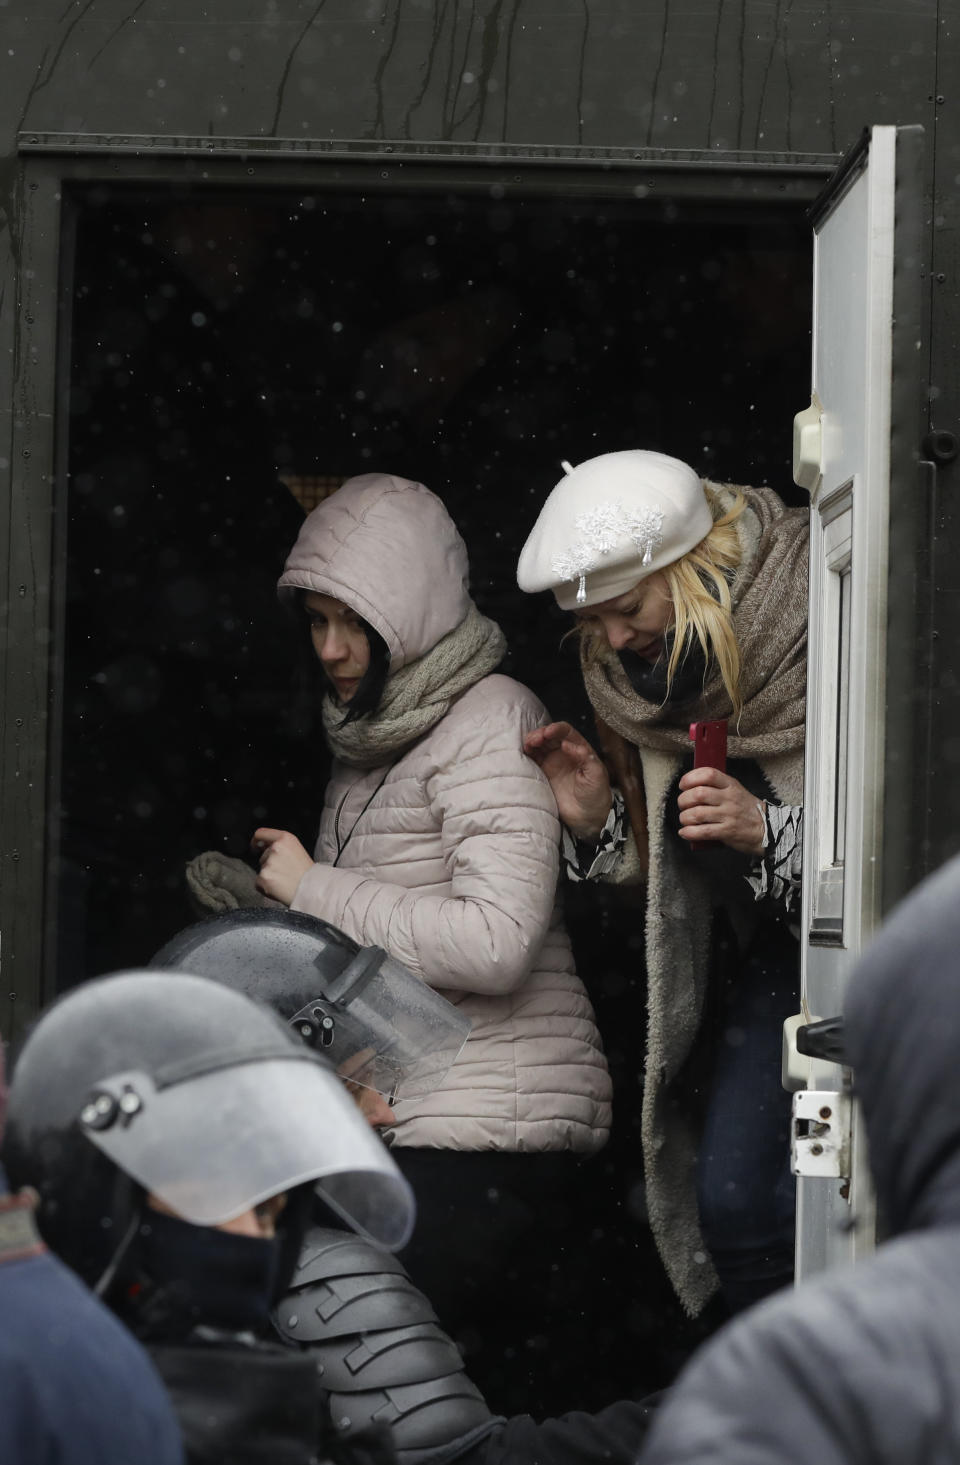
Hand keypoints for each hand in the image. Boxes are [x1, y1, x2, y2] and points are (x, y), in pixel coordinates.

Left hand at [251, 828, 314, 905]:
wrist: (313, 889)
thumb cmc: (307, 872)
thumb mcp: (297, 849)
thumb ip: (280, 846)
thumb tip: (262, 847)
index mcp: (285, 838)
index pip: (261, 834)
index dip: (256, 841)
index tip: (255, 847)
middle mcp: (275, 848)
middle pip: (263, 856)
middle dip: (270, 865)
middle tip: (285, 873)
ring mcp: (268, 863)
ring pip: (262, 870)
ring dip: (269, 876)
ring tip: (285, 881)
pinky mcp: (263, 877)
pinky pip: (259, 883)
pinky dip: (266, 887)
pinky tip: (279, 888)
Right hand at [523, 722, 612, 840]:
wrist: (587, 817)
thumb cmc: (596, 795)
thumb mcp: (597, 775)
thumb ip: (586, 757)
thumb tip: (567, 744)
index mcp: (579, 749)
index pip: (566, 732)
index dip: (557, 729)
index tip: (549, 732)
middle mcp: (565, 753)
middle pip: (550, 736)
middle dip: (541, 734)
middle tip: (536, 739)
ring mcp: (553, 763)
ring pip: (539, 745)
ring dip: (532, 741)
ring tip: (528, 744)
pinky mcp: (543, 773)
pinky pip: (533, 759)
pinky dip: (527, 753)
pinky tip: (524, 752)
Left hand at [677, 768, 765, 853]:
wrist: (767, 829)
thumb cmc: (746, 810)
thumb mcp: (736, 791)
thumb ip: (717, 786)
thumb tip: (690, 786)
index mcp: (730, 785)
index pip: (708, 774)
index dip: (690, 778)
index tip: (683, 785)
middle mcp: (729, 799)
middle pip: (698, 794)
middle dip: (683, 800)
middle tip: (683, 805)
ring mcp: (729, 815)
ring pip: (697, 814)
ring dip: (684, 817)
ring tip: (685, 819)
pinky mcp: (727, 832)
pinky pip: (703, 832)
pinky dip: (689, 832)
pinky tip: (685, 832)